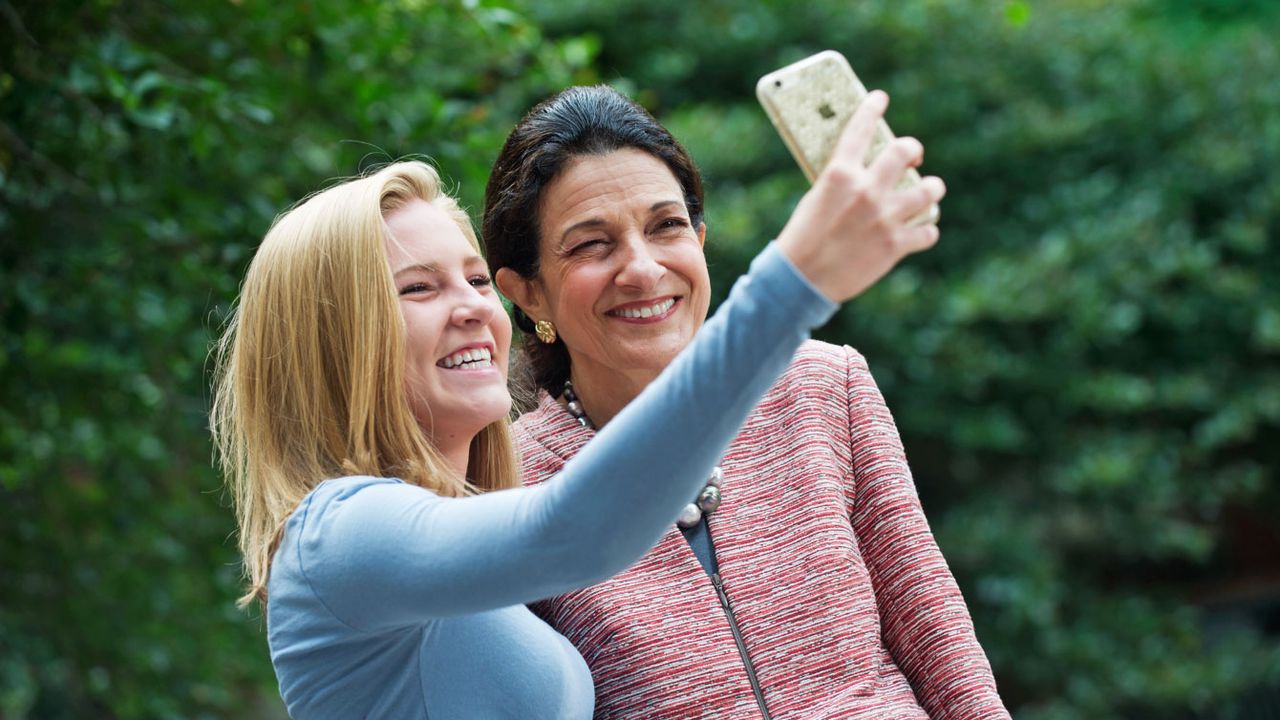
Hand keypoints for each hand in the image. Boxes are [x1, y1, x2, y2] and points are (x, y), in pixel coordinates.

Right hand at [775, 90, 945, 302]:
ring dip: (931, 189)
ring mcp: (885, 218)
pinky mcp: (896, 246)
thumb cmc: (803, 238)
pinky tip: (920, 231)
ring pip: (930, 190)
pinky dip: (925, 231)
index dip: (872, 107)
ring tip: (929, 191)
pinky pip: (928, 231)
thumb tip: (863, 171)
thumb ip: (842, 182)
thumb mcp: (816, 199)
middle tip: (913, 158)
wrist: (800, 281)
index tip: (880, 99)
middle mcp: (867, 190)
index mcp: (840, 174)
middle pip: (906, 151)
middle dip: (913, 151)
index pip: (861, 128)